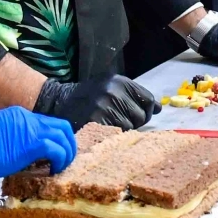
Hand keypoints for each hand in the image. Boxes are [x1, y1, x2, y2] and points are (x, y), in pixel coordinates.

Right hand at [0, 106, 75, 179]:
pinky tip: (52, 171)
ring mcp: (32, 129)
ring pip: (64, 135)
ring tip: (60, 168)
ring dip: (67, 152)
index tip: (54, 153)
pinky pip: (58, 150)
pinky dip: (60, 160)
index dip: (55, 138)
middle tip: (64, 160)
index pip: (46, 123)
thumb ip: (11, 141)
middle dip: (68, 143)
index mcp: (18, 115)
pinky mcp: (33, 144)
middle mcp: (29, 118)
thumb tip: (19, 156)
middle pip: (62, 126)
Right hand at [34, 74, 159, 130]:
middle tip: (118, 120)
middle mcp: (113, 91)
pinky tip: (103, 130)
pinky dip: (113, 136)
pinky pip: (117, 134)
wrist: (58, 102)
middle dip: (135, 121)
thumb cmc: (89, 97)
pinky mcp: (97, 121)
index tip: (138, 114)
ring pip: (131, 127)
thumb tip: (159, 108)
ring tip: (109, 123)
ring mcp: (104, 106)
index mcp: (119, 81)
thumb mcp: (110, 87)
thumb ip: (134, 95)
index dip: (146, 110)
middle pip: (142, 116)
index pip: (148, 100)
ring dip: (123, 130)